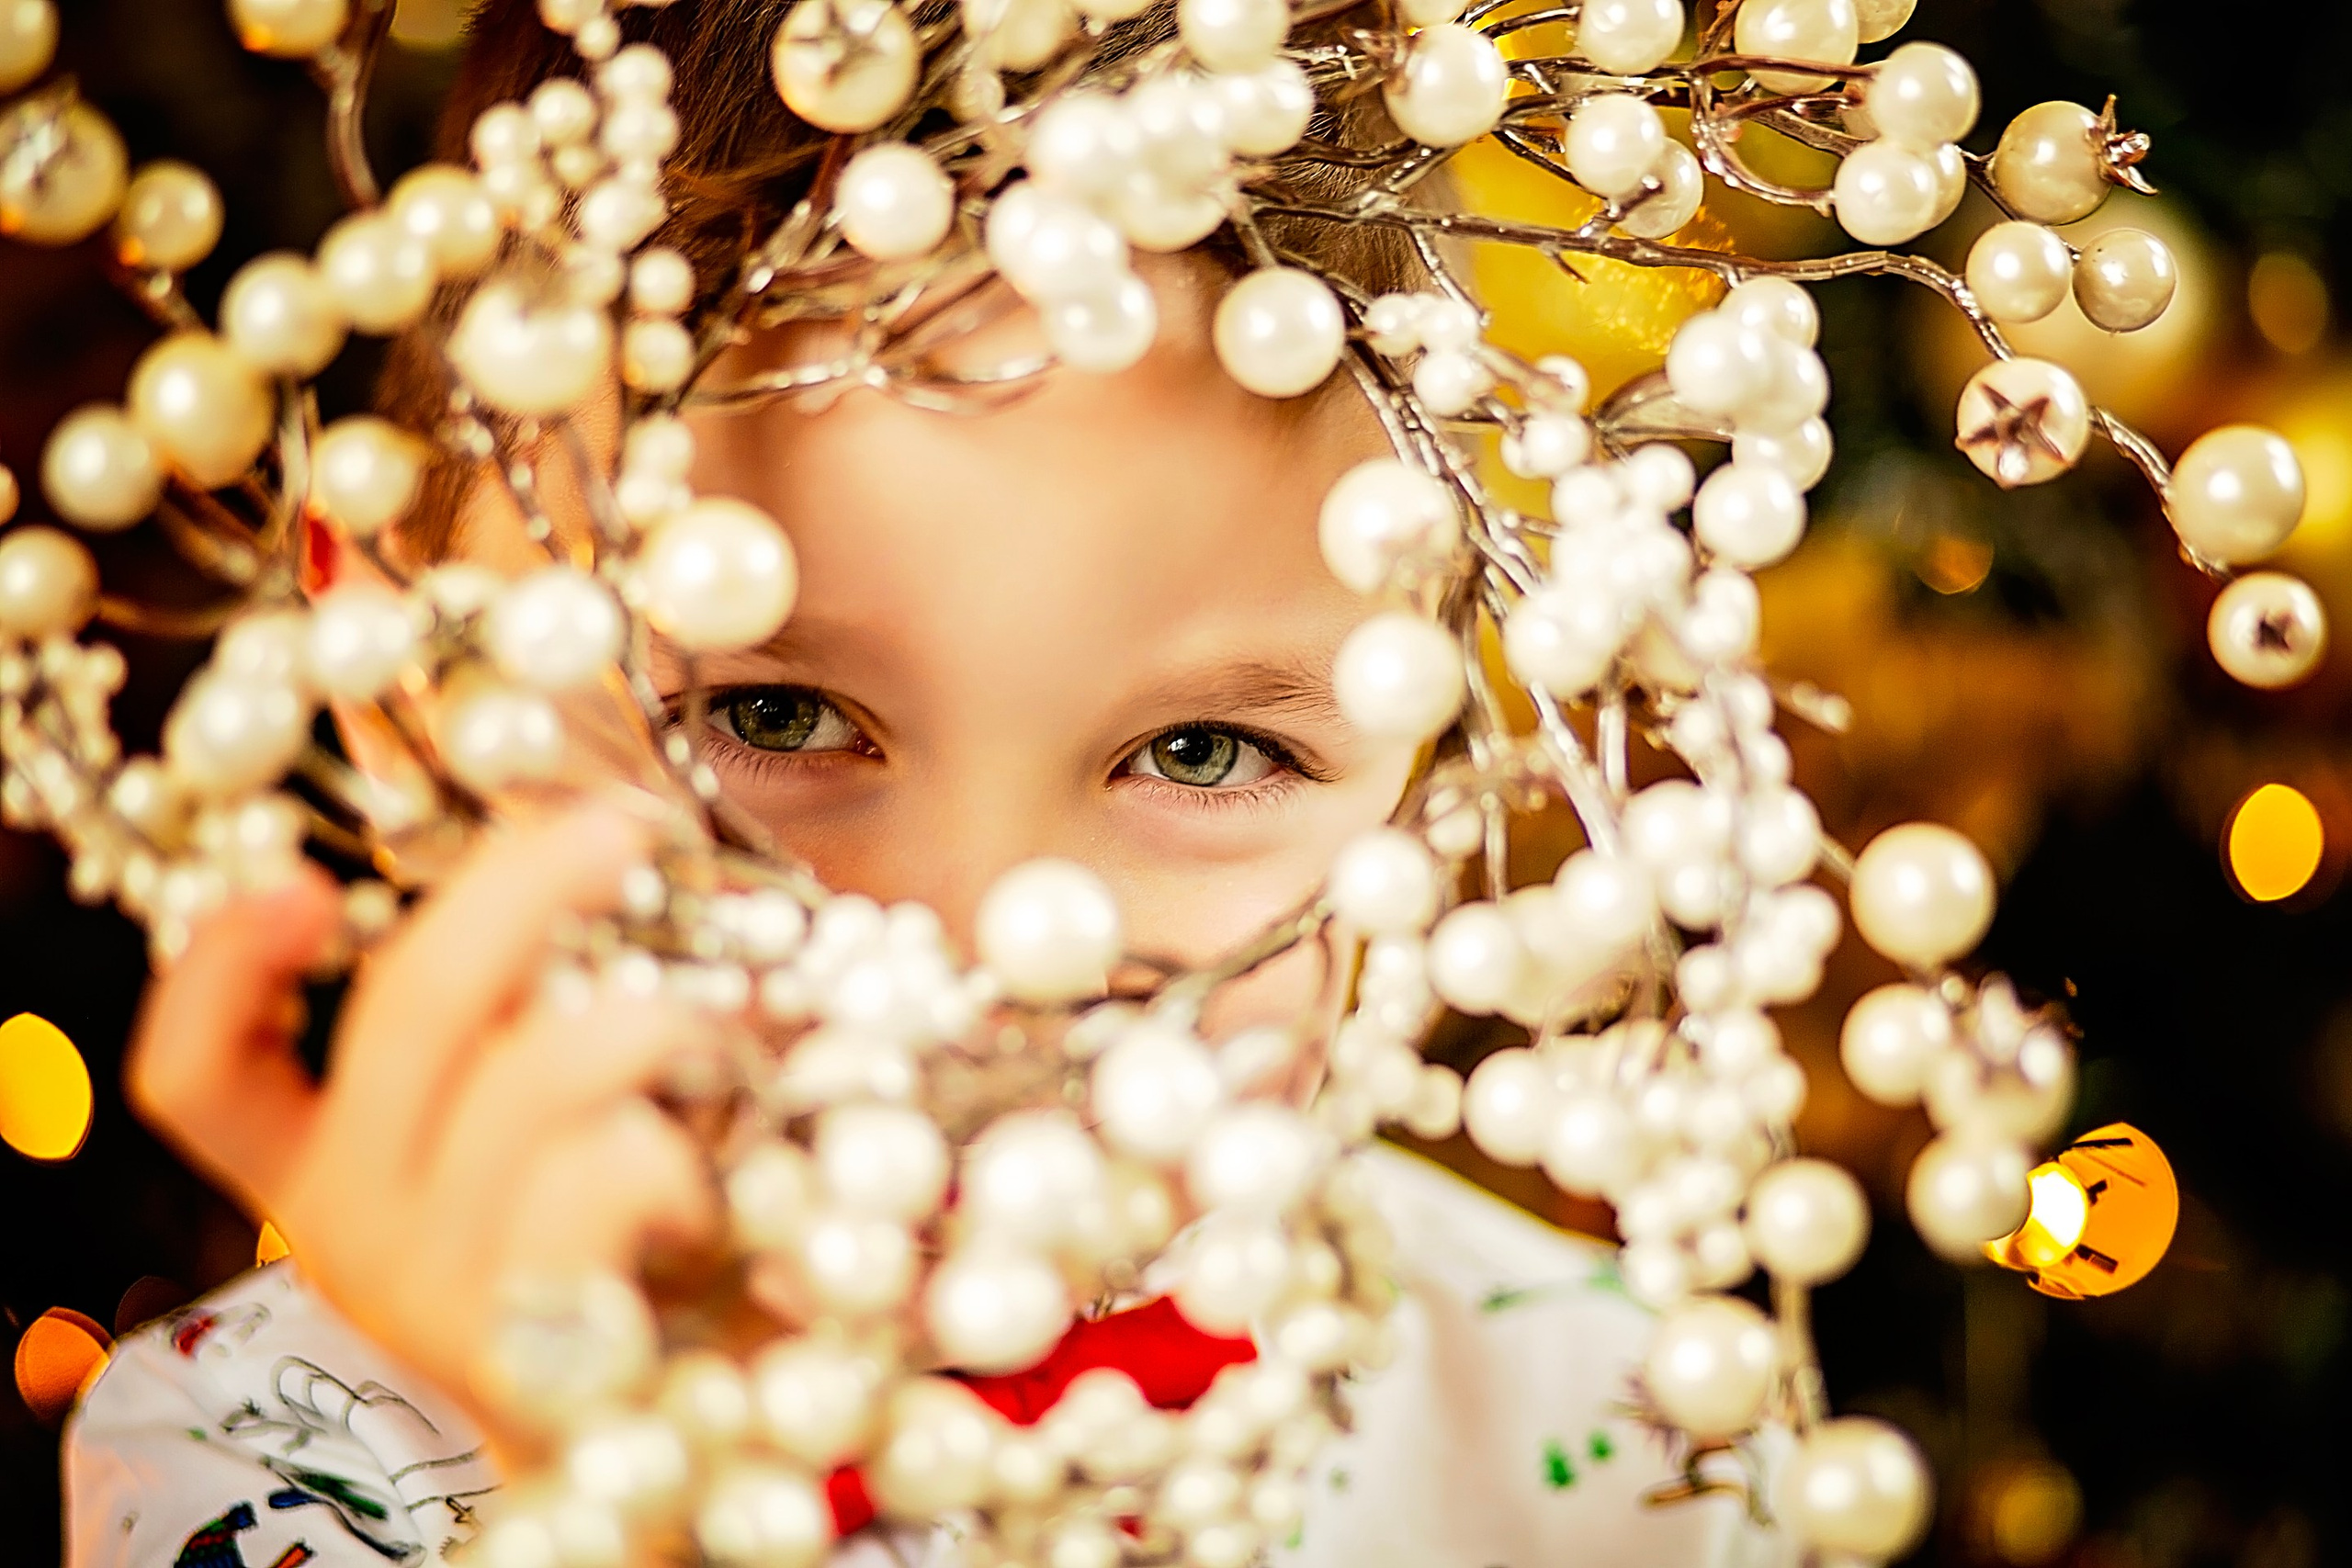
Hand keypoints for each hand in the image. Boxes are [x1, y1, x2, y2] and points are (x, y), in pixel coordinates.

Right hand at [126, 807, 718, 1450]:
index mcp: (324, 1171)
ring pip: (539, 1072)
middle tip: (623, 828)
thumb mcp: (524, 1138)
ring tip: (716, 1037)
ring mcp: (437, 1289)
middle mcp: (351, 1230)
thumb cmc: (611, 1256)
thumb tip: (583, 841)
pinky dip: (683, 1145)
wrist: (665, 1445)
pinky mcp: (535, 1338)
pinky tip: (706, 1188)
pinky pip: (612, 1169)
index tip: (301, 881)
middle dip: (530, 882)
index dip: (222, 964)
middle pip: (410, 1006)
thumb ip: (512, 1026)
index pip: (196, 1073)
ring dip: (658, 1022)